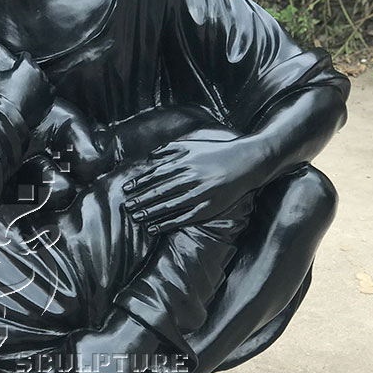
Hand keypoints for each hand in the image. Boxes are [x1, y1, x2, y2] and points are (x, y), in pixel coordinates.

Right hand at [0, 42, 54, 127]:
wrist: (8, 117)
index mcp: (26, 65)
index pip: (25, 55)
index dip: (19, 59)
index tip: (15, 65)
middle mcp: (39, 73)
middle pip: (34, 67)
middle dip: (27, 71)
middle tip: (18, 80)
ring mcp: (46, 86)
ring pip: (42, 79)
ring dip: (36, 82)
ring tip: (26, 90)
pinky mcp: (50, 98)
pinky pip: (49, 91)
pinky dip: (44, 93)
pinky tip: (34, 98)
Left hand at [122, 134, 262, 233]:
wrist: (247, 161)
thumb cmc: (217, 152)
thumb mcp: (192, 144)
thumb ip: (169, 149)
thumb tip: (149, 157)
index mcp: (184, 163)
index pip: (155, 175)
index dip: (139, 183)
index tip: (126, 189)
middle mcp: (190, 178)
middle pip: (159, 191)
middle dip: (140, 200)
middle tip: (126, 207)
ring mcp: (199, 194)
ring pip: (169, 206)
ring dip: (150, 213)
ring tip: (136, 218)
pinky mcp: (208, 208)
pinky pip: (184, 218)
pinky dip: (167, 224)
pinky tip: (154, 228)